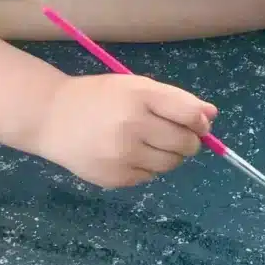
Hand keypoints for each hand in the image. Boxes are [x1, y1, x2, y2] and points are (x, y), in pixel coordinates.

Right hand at [35, 73, 217, 187]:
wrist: (52, 117)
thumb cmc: (100, 97)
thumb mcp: (136, 86)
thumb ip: (176, 100)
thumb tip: (212, 116)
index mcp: (140, 96)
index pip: (189, 114)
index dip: (200, 121)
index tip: (199, 123)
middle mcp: (132, 126)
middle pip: (185, 144)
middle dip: (188, 141)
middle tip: (174, 134)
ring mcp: (122, 156)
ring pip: (170, 164)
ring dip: (170, 155)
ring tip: (150, 142)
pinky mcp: (114, 178)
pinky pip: (149, 177)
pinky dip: (147, 166)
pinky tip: (128, 153)